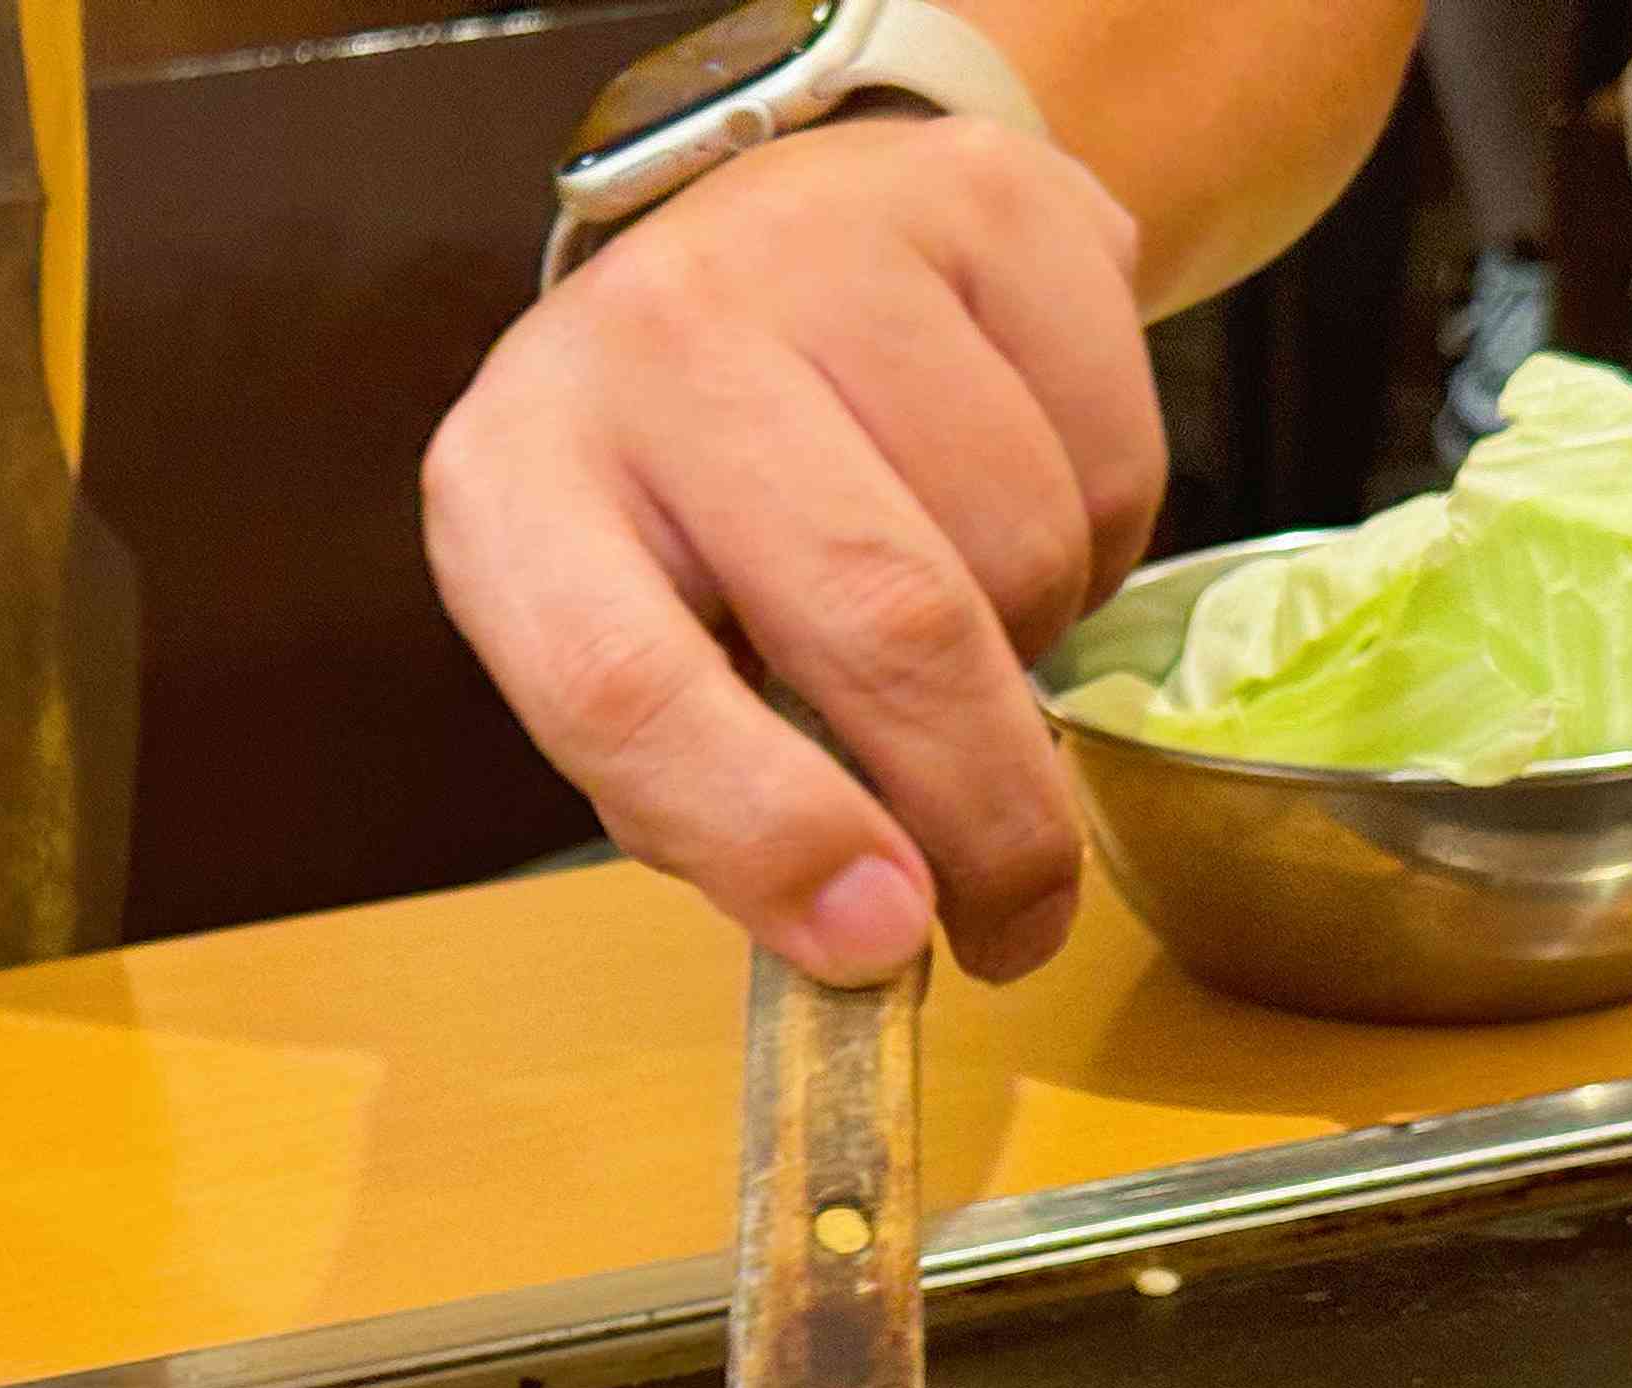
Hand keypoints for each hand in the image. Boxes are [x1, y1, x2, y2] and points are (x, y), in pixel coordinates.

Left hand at [422, 115, 1163, 988]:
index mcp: (517, 488)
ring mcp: (821, 249)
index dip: (761, 833)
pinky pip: (1114, 458)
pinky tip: (1017, 509)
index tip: (880, 940)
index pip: (619, 686)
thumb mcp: (635, 641)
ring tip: (969, 629)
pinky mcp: (981, 203)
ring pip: (1018, 544)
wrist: (774, 235)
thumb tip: (871, 931)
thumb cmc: (683, 501)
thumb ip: (714, 795)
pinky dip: (1102, 547)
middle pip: (870, 616)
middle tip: (1017, 924)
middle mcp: (650, 344)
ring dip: (1034, 655)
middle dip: (977, 811)